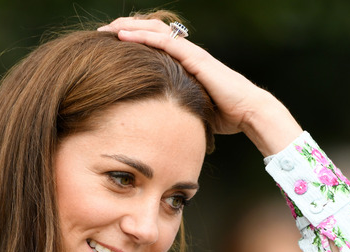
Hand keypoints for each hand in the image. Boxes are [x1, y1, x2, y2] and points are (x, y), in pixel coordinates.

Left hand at [98, 17, 301, 155]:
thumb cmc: (222, 116)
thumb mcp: (189, 109)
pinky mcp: (194, 57)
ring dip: (128, 27)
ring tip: (106, 29)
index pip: (153, 44)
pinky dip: (142, 37)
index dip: (131, 41)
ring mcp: (190, 53)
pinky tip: (122, 35)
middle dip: (124, 28)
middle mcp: (185, 53)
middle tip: (101, 33)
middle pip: (150, 31)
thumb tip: (155, 125)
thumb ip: (172, 108)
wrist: (248, 113)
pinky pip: (164, 42)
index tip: (108, 47)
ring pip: (154, 31)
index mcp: (182, 64)